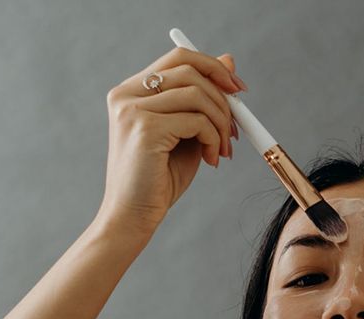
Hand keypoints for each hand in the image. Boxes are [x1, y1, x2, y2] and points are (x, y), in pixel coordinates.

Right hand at [95, 47, 244, 233]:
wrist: (133, 216)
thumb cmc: (158, 178)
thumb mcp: (186, 132)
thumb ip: (203, 98)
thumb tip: (229, 60)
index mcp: (131, 91)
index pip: (178, 57)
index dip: (213, 67)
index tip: (237, 89)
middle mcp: (126, 94)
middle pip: (190, 70)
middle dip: (223, 99)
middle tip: (233, 130)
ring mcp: (132, 110)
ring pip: (197, 95)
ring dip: (220, 124)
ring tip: (221, 151)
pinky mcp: (144, 128)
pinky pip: (196, 120)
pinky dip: (213, 139)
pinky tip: (211, 160)